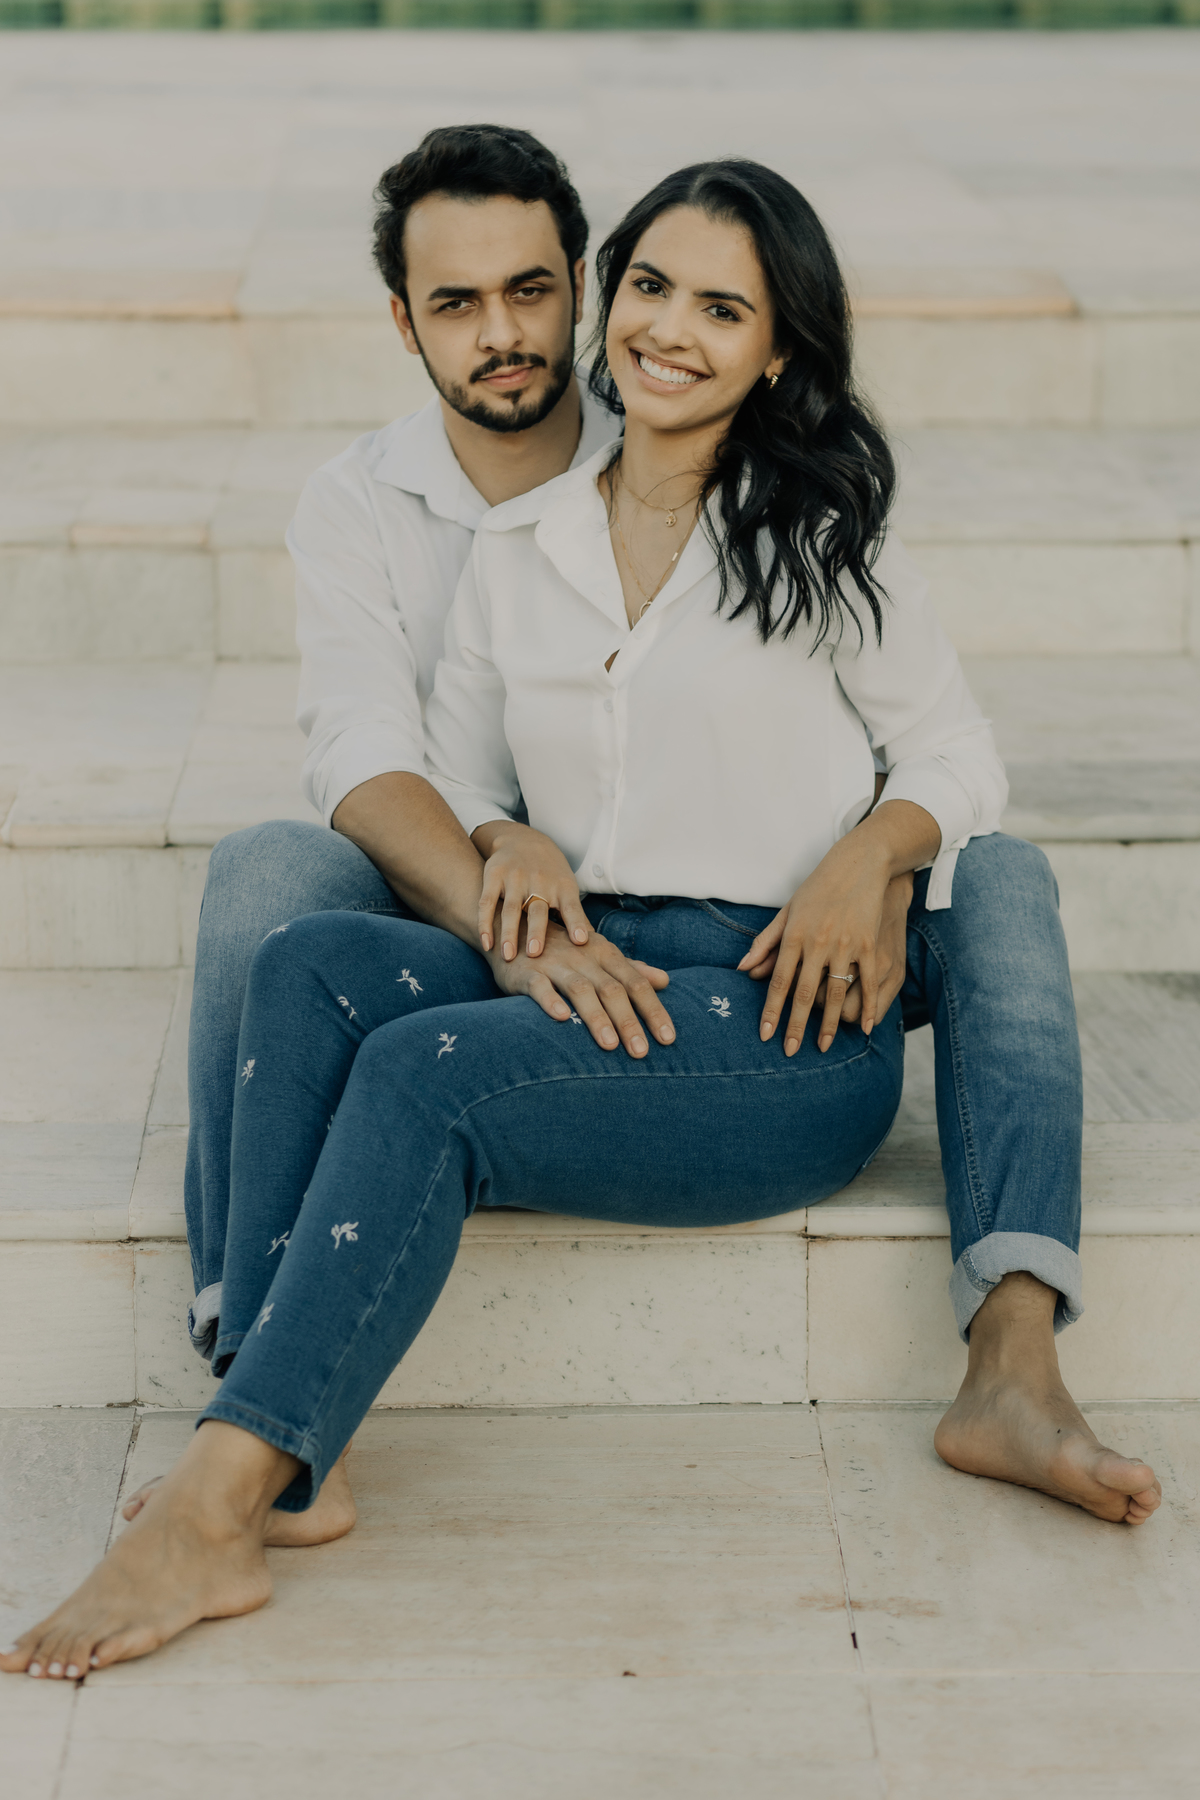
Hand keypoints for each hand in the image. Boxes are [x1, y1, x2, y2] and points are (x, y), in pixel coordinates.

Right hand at [473, 821, 589, 959]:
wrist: (521, 839)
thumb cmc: (549, 872)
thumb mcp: (566, 887)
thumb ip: (576, 915)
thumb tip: (593, 943)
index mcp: (561, 886)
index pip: (571, 906)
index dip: (576, 923)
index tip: (580, 941)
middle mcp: (539, 881)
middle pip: (538, 910)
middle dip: (537, 931)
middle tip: (534, 954)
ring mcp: (515, 878)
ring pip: (512, 909)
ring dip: (509, 933)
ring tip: (508, 956)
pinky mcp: (494, 876)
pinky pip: (488, 902)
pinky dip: (485, 923)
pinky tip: (487, 943)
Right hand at [487, 919, 674, 1057]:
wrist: (516, 931)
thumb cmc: (565, 950)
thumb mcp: (600, 955)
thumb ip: (632, 969)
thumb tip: (665, 980)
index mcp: (605, 954)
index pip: (636, 983)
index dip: (653, 1010)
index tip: (668, 1038)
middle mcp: (584, 958)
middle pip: (612, 989)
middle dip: (628, 1022)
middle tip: (641, 1052)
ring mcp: (556, 964)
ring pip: (580, 989)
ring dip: (596, 1017)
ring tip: (610, 1045)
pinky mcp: (528, 973)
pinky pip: (540, 986)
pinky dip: (551, 1000)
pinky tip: (562, 1018)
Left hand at [736, 832, 910, 1055]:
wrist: (859, 864)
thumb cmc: (818, 888)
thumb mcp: (787, 911)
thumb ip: (765, 942)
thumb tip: (743, 970)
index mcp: (794, 935)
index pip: (778, 981)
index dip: (772, 1010)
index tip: (766, 1034)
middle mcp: (818, 943)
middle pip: (804, 993)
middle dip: (796, 1026)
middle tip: (790, 1052)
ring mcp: (846, 945)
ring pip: (836, 994)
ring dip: (830, 1024)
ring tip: (824, 1046)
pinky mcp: (870, 945)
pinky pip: (867, 983)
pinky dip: (868, 1007)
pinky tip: (866, 1027)